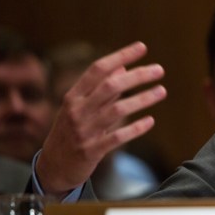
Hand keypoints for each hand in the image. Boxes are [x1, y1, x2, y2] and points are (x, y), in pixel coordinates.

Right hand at [36, 41, 166, 196]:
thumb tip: (123, 67)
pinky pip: (117, 137)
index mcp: (74, 96)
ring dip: (142, 99)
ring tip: (162, 91)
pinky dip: (135, 128)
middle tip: (159, 70)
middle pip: (110, 86)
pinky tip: (150, 121)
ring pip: (117, 110)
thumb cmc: (71, 131)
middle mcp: (77, 110)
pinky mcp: (92, 150)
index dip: (120, 56)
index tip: (142, 47)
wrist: (53, 167)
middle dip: (137, 76)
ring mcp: (84, 131)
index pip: (98, 69)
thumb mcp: (80, 107)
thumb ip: (101, 89)